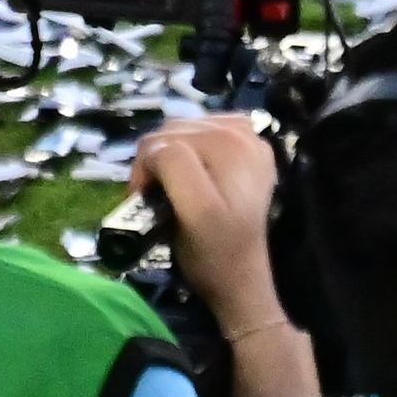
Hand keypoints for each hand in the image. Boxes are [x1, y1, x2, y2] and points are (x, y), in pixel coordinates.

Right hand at [133, 115, 288, 332]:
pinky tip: (194, 163)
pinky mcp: (253, 144)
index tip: (143, 196)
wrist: (241, 272)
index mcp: (233, 159)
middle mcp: (247, 141)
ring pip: (187, 125)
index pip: (168, 143)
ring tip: (169, 178)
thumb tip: (158, 150)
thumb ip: (176, 171)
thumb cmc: (209, 253)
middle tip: (152, 190)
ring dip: (170, 148)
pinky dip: (194, 139)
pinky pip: (209, 124)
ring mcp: (253, 140)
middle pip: (175, 129)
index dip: (145, 167)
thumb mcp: (189, 216)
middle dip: (154, 156)